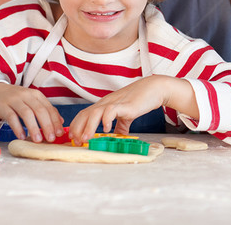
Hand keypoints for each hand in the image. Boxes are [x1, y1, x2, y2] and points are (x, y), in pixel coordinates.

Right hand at [0, 83, 63, 142]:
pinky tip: (21, 136)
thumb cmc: (16, 99)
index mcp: (37, 95)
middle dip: (47, 125)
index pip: (49, 108)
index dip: (55, 121)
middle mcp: (27, 95)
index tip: (59, 133)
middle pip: (40, 110)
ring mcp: (14, 100)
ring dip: (33, 128)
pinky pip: (11, 117)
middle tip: (51, 138)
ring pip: (26, 113)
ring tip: (38, 140)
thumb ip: (45, 110)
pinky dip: (17, 127)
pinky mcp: (3, 106)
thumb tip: (61, 122)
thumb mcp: (32, 101)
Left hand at [68, 75, 194, 142]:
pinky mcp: (125, 105)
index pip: (84, 114)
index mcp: (104, 105)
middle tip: (77, 141)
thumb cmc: (141, 99)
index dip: (77, 126)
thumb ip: (121, 124)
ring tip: (86, 139)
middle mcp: (106, 103)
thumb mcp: (126, 113)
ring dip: (88, 127)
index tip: (75, 139)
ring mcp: (115, 103)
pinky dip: (106, 120)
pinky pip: (111, 111)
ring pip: (95, 113)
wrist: (155, 88)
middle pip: (85, 113)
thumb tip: (119, 135)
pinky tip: (107, 129)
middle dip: (77, 128)